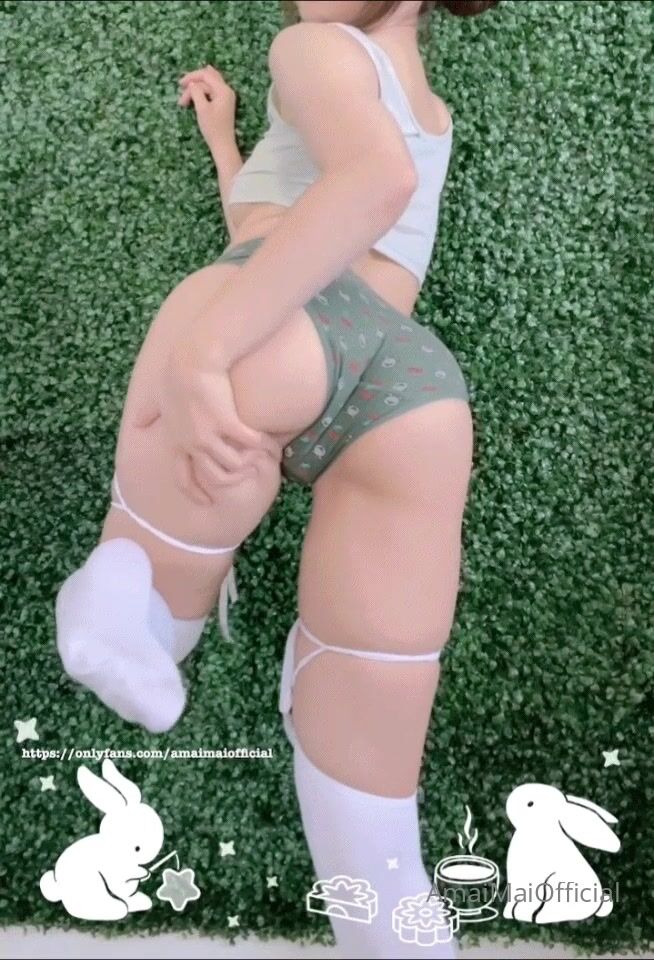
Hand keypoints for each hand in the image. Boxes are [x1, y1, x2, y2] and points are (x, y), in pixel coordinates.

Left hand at [133, 329, 277, 507]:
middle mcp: (192, 444)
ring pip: (234, 464)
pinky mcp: (228, 422)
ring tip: (257, 456)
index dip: (196, 492)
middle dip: (231, 479)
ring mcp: (210, 435)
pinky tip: (266, 440)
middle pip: (214, 477)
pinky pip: (248, 443)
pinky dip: (260, 444)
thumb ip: (146, 414)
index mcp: (176, 442)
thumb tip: (137, 422)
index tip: (209, 501)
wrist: (193, 359)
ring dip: (248, 461)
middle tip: (245, 473)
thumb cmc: (174, 374)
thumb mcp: (155, 399)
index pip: (183, 478)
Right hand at [178, 65, 236, 148]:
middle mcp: (227, 90)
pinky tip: (200, 83)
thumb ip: (196, 92)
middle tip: (180, 87)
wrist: (223, 145)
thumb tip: (192, 83)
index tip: (179, 84)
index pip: (206, 75)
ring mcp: (226, 97)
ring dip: (197, 87)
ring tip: (185, 93)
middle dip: (194, 81)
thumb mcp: (202, 109)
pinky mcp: (223, 103)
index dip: (191, 77)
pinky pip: (212, 90)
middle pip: (208, 77)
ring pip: (210, 84)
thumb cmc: (212, 128)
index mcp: (223, 90)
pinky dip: (203, 90)